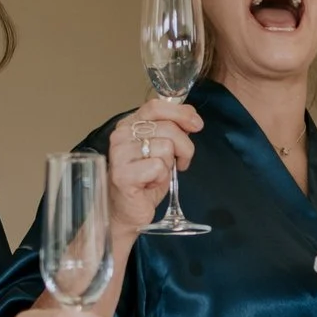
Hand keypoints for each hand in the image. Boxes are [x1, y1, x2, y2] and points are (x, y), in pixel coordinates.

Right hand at [106, 99, 201, 234]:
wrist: (127, 210)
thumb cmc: (145, 179)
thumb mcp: (162, 148)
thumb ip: (173, 129)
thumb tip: (191, 116)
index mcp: (129, 125)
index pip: (155, 106)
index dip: (180, 113)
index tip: (196, 125)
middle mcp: (121, 136)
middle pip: (168, 128)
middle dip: (184, 147)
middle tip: (179, 162)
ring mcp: (120, 154)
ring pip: (166, 148)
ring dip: (169, 165)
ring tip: (158, 174)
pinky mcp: (123, 174)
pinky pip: (159, 167)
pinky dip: (161, 178)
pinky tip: (150, 183)